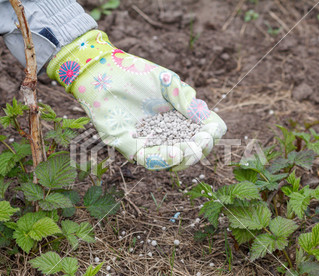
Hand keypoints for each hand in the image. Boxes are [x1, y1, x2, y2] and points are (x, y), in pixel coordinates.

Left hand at [47, 30, 226, 170]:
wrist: (103, 71)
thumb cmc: (135, 72)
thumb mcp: (167, 82)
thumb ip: (185, 98)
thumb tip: (204, 117)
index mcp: (178, 117)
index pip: (201, 132)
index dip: (211, 133)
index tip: (214, 130)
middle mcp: (164, 133)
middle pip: (190, 150)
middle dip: (200, 149)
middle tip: (204, 141)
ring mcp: (148, 141)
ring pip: (171, 160)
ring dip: (185, 157)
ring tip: (193, 150)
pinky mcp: (129, 147)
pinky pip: (148, 160)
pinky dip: (163, 159)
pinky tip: (175, 153)